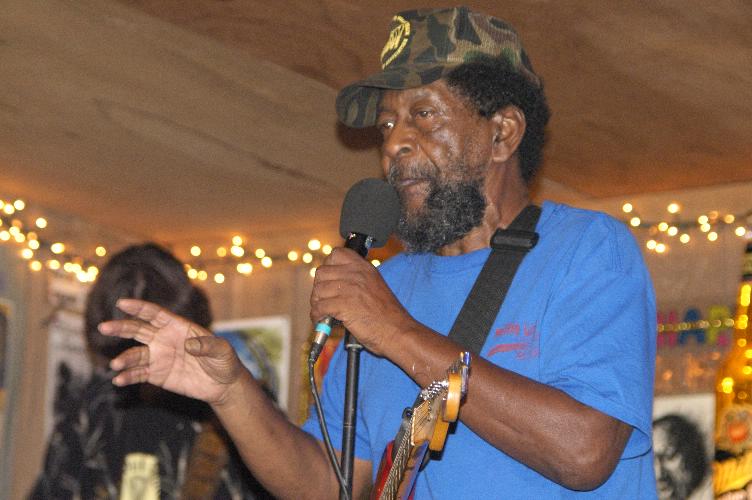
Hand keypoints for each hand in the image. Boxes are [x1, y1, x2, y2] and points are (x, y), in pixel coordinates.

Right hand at [98, 298, 244, 404]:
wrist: (223, 384)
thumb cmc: (224, 361)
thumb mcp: (222, 350)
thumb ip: (207, 345)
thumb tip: (189, 345)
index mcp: (178, 327)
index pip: (155, 314)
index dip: (139, 308)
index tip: (122, 303)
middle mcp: (164, 339)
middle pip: (138, 330)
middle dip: (120, 327)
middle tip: (103, 327)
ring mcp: (159, 357)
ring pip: (135, 354)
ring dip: (124, 359)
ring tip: (115, 364)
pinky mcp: (157, 375)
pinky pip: (139, 374)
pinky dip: (128, 376)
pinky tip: (119, 380)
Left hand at [310, 248, 412, 355]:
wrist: (398, 332)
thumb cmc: (387, 315)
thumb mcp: (374, 286)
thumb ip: (356, 280)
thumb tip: (332, 283)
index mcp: (364, 268)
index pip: (336, 254)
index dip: (328, 267)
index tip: (328, 280)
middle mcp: (356, 274)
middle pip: (322, 272)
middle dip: (319, 288)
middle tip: (323, 300)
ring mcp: (350, 288)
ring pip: (318, 290)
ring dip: (316, 304)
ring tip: (323, 313)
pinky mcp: (344, 305)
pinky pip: (319, 307)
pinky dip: (317, 316)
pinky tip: (323, 320)